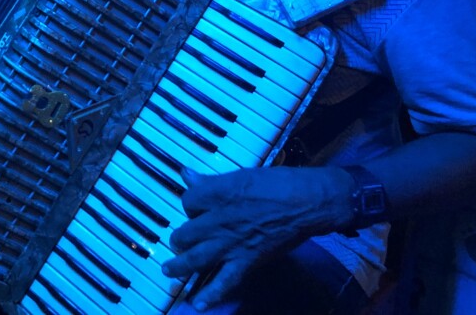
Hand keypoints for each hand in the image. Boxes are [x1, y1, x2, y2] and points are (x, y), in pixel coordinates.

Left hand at [162, 166, 351, 309]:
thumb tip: (186, 174)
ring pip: (196, 258)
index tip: (196, 207)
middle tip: (178, 241)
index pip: (188, 200)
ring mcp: (231, 243)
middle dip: (179, 238)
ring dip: (179, 265)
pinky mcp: (246, 260)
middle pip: (186, 232)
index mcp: (216, 194)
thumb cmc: (276, 182)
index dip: (191, 204)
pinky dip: (211, 294)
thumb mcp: (240, 174)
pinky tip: (197, 303)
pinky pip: (224, 281)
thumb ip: (210, 180)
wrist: (307, 203)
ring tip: (168, 270)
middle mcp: (218, 221)